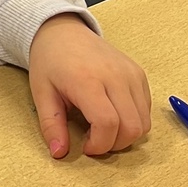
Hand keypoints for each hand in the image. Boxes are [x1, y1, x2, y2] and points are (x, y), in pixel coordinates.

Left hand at [27, 14, 150, 158]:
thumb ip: (51, 126)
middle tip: (95, 140)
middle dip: (114, 145)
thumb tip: (60, 154)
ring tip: (103, 128)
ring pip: (144, 122)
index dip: (99, 145)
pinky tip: (113, 115)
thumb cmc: (50, 63)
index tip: (86, 147)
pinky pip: (146, 110)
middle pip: (132, 127)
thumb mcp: (42, 94)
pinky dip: (133, 121)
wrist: (63, 32)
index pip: (108, 123)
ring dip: (126, 136)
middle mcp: (115, 76)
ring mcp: (131, 74)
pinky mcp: (139, 74)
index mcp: (88, 80)